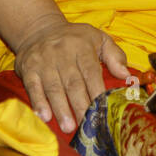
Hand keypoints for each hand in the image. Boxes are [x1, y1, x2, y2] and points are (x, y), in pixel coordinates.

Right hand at [12, 17, 129, 132]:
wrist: (38, 29)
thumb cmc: (74, 39)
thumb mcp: (98, 39)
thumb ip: (115, 56)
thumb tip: (127, 75)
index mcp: (82, 47)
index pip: (90, 71)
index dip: (97, 91)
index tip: (103, 110)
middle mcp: (62, 54)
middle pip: (72, 83)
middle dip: (80, 105)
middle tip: (87, 125)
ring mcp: (43, 61)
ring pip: (53, 87)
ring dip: (60, 108)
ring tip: (68, 126)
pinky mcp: (28, 68)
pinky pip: (32, 86)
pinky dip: (38, 102)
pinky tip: (44, 116)